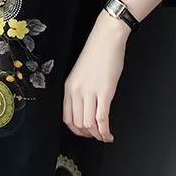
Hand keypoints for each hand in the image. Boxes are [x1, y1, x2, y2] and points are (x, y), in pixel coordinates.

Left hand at [62, 10, 129, 141]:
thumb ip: (81, 90)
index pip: (66, 117)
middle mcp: (76, 91)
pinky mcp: (105, 93)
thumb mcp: (80, 74)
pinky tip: (109, 134)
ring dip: (97, 135)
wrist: (107, 40)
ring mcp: (90, 92)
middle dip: (87, 134)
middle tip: (96, 136)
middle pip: (78, 123)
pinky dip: (105, 131)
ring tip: (104, 136)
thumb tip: (86, 108)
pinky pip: (102, 119)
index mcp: (69, 87)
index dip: (75, 129)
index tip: (84, 132)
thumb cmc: (97, 54)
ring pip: (89, 124)